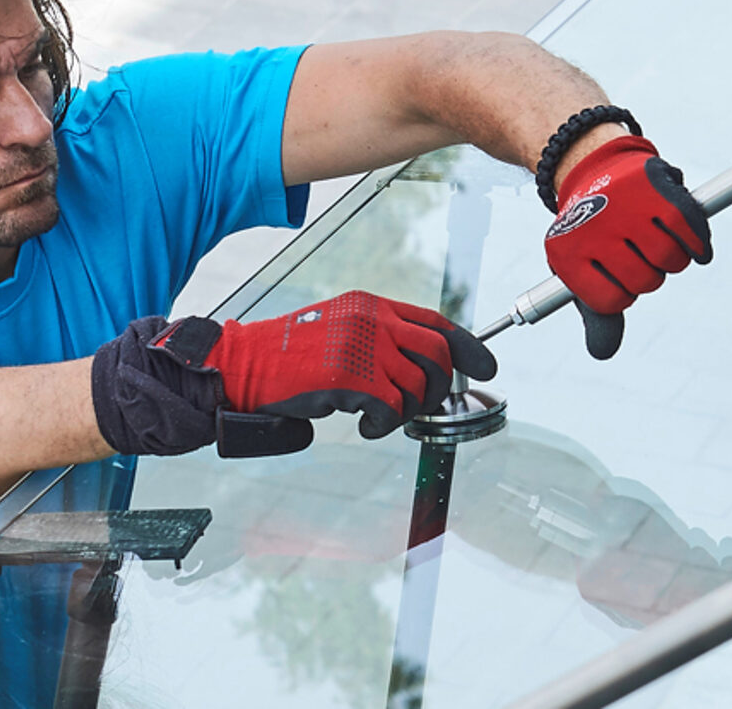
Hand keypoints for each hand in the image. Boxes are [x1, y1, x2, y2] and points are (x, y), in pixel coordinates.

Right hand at [197, 291, 496, 443]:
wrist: (245, 366)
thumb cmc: (290, 357)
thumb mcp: (342, 332)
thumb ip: (380, 341)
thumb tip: (422, 369)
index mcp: (373, 305)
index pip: (436, 323)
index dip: (468, 347)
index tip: (487, 367)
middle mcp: (373, 320)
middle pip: (438, 356)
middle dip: (439, 389)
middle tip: (419, 408)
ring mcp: (362, 346)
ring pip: (419, 387)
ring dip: (407, 412)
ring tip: (379, 417)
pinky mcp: (350, 377)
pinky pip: (392, 410)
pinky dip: (384, 426)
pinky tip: (366, 426)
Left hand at [544, 136, 710, 358]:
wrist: (593, 168)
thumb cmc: (591, 231)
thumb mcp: (582, 271)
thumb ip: (597, 314)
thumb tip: (602, 354)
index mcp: (566, 253)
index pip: (610, 302)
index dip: (622, 294)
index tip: (616, 276)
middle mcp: (593, 229)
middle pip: (643, 282)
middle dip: (646, 274)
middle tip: (636, 253)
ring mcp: (625, 207)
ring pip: (668, 259)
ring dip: (671, 259)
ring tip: (655, 242)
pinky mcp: (656, 189)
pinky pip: (689, 230)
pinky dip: (698, 244)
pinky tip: (697, 249)